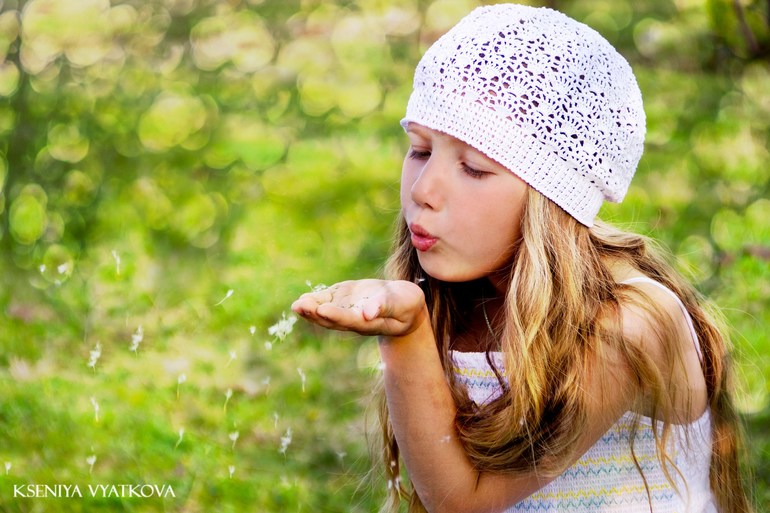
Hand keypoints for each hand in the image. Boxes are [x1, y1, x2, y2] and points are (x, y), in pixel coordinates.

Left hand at [291, 279, 427, 336]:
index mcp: (368, 323)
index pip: (350, 320)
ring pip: (326, 312)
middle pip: (332, 319)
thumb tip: (368, 312)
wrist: (404, 303)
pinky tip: (302, 300)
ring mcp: (347, 310)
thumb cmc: (406, 305)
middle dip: (315, 313)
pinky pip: (327, 301)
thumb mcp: (401, 304)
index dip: (336, 315)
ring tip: (297, 305)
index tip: (323, 309)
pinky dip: (315, 300)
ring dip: (311, 309)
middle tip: (300, 306)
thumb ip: (385, 307)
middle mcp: (354, 319)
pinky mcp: (343, 300)